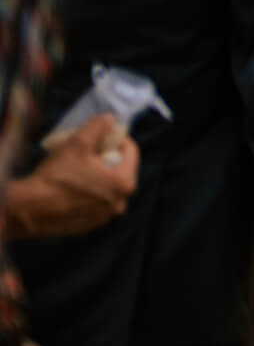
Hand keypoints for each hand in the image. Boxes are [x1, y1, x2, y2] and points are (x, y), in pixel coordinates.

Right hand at [5, 115, 139, 239]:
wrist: (28, 210)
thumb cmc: (56, 176)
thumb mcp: (78, 143)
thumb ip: (98, 127)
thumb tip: (109, 119)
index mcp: (124, 183)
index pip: (131, 152)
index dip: (118, 139)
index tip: (104, 135)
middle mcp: (119, 204)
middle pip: (120, 171)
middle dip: (107, 159)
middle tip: (89, 152)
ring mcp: (103, 217)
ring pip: (107, 188)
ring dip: (97, 177)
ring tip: (78, 168)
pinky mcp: (88, 226)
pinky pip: (94, 204)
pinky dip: (87, 194)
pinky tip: (71, 187)